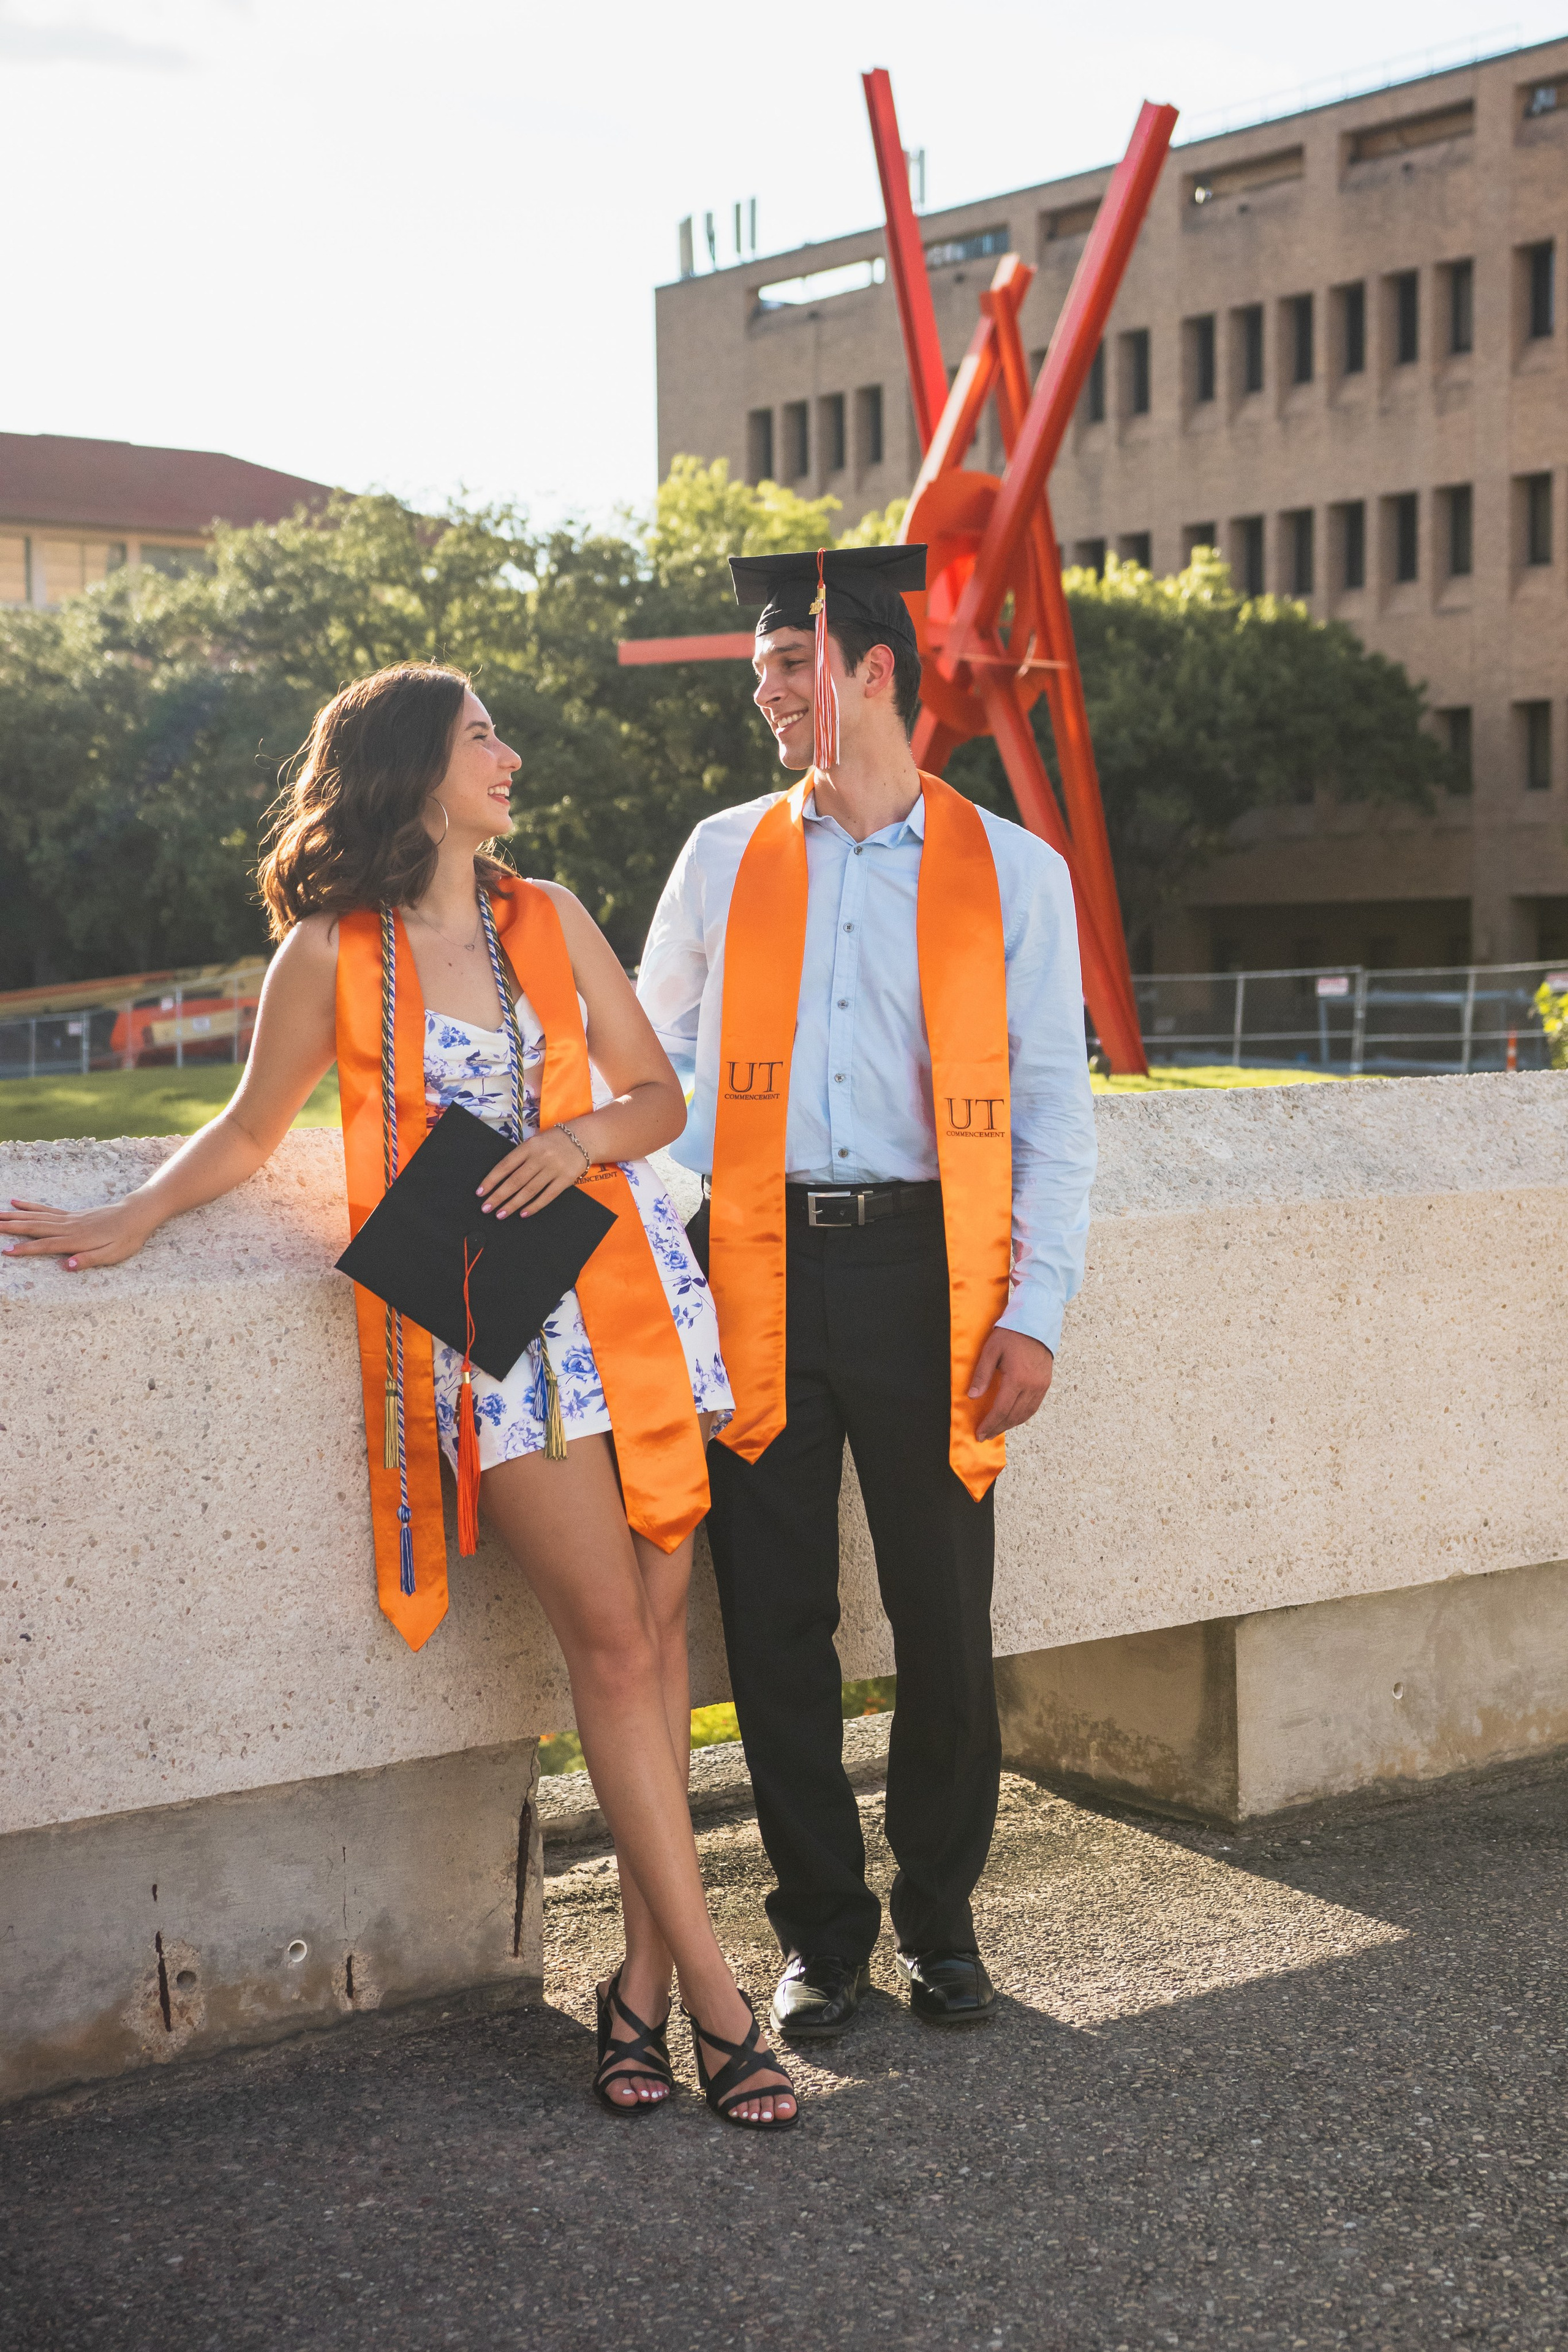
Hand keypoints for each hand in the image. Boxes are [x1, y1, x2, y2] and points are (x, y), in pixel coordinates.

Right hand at [0, 1194, 154, 1270]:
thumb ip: (89, 1260)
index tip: (6, 1252)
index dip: (26, 1249)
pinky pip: (46, 1209)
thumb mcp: (113, 1255)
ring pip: (36, 1216)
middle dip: (11, 1227)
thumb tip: (66, 1266)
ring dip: (15, 1215)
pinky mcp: (71, 1214)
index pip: (45, 1245)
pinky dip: (29, 1206)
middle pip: (34, 1226)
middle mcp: (68, 1227)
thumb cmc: (126, 1238)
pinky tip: (17, 1202)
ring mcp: (69, 1218)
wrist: (136, 1214)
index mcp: (76, 1239)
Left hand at [477, 1126, 591, 1219]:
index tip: (481, 1192)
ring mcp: (553, 1169)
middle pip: (515, 1181)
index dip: (491, 1180)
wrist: (583, 1139)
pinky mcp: (565, 1180)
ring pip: (529, 1190)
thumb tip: (499, 1178)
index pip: (505, 1165)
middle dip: (498, 1196)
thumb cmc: (553, 1142)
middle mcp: (540, 1157)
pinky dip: (534, 1206)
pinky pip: (547, 1196)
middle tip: (486, 1208)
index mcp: (529, 1146)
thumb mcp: (534, 1142)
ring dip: (513, 1204)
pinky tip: (523, 1213)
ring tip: (501, 1214)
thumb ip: (520, 1157)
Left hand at [968, 1325, 1053, 1441]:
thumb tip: (972, 1396)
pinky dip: (1022, 1416)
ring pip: (1025, 1414)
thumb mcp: (991, 1351)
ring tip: (996, 1430)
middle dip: (998, 1428)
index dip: (990, 1424)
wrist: (1037, 1323)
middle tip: (985, 1436)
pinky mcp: (1045, 1384)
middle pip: (1014, 1416)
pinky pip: (1033, 1407)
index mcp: (1018, 1379)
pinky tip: (1012, 1419)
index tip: (980, 1434)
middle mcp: (1032, 1386)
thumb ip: (982, 1375)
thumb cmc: (1011, 1334)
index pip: (1001, 1409)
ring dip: (1010, 1425)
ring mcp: (1041, 1386)